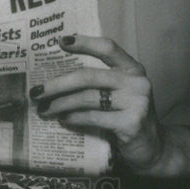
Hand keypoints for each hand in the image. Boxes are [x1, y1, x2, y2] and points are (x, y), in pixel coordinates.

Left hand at [30, 34, 164, 172]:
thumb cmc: (127, 115)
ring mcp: (136, 102)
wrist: (153, 148)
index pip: (107, 48)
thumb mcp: (118, 93)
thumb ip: (98, 82)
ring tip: (44, 109)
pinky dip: (74, 118)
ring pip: (87, 98)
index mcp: (132, 68)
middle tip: (36, 92)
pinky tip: (63, 120)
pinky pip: (93, 117)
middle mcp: (136, 82)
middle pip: (88, 76)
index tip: (60, 41)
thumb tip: (55, 77)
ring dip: (61, 104)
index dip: (84, 43)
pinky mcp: (132, 123)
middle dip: (57, 84)